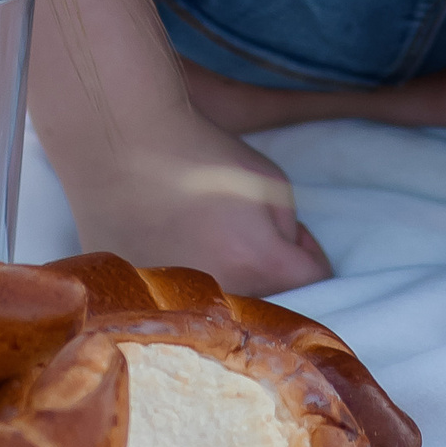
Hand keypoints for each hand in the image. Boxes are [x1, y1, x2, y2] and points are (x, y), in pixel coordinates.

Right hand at [55, 102, 335, 295]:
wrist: (128, 145)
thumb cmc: (202, 153)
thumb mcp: (271, 179)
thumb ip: (290, 226)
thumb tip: (284, 252)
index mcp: (262, 263)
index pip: (317, 279)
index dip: (309, 250)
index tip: (290, 231)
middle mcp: (225, 294)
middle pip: (268, 298)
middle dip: (266, 268)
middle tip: (243, 230)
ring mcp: (182, 300)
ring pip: (224, 301)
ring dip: (225, 274)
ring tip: (202, 232)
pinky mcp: (147, 296)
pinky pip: (178, 297)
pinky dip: (182, 274)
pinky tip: (169, 241)